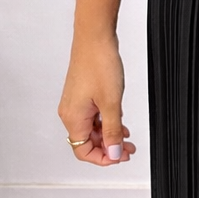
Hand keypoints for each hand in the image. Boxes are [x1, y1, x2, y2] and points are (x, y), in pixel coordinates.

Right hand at [58, 32, 135, 167]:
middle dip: (109, 148)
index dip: (102, 158)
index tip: (120, 157)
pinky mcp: (82, 95)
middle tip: (128, 150)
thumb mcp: (111, 103)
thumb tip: (114, 153)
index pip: (83, 151)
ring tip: (127, 138)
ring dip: (109, 135)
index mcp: (73, 118)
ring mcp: (76, 103)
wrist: (94, 38)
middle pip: (87, 142)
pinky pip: (93, 116)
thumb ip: (113, 131)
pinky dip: (106, 122)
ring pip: (91, 129)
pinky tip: (120, 122)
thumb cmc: (98, 64)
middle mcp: (70, 112)